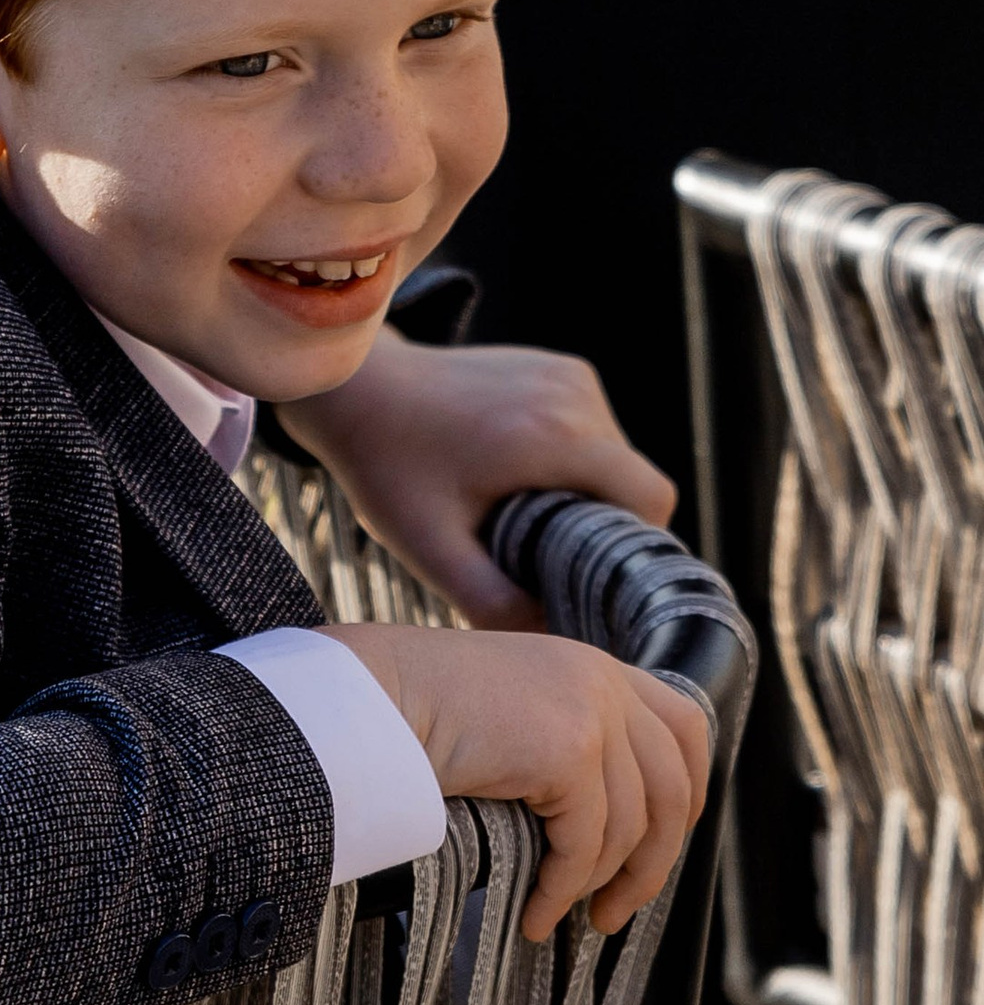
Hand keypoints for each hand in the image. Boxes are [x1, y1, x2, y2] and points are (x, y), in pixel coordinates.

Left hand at [279, 331, 676, 629]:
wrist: (355, 389)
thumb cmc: (386, 468)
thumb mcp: (430, 549)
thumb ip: (493, 603)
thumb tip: (553, 638)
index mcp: (558, 436)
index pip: (651, 500)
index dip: (631, 547)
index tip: (582, 571)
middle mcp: (575, 394)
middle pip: (634, 480)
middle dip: (599, 522)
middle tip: (537, 549)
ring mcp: (568, 373)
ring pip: (614, 454)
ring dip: (582, 489)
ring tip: (518, 510)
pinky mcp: (556, 366)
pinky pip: (591, 427)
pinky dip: (567, 457)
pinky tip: (512, 474)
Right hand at [333, 624, 710, 940]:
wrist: (364, 697)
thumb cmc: (411, 716)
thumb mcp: (506, 714)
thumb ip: (557, 740)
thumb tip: (597, 826)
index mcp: (593, 666)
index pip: (684, 727)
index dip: (689, 792)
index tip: (662, 844)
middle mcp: (602, 680)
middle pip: (673, 786)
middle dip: (655, 861)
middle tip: (616, 911)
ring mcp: (591, 710)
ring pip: (631, 826)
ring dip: (599, 885)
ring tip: (564, 918)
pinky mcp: (569, 748)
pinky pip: (584, 843)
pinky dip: (561, 890)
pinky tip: (534, 915)